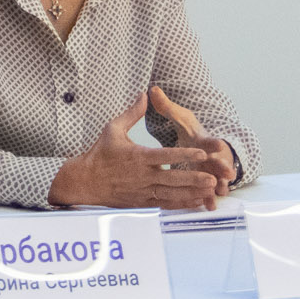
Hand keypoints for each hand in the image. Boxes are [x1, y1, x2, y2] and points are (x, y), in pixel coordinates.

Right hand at [48, 99, 220, 210]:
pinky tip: (196, 201)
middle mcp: (143, 175)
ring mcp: (144, 191)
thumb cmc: (100, 153)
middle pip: (173, 178)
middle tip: (213, 177)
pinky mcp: (143, 202)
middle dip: (194, 178)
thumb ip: (132, 113)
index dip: (185, 155)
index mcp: (138, 157)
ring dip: (192, 192)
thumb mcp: (113, 129)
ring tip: (210, 191)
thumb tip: (144, 95)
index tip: (202, 153)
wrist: (86, 181)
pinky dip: (182, 203)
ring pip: (172, 193)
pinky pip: (166, 204)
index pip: (166, 156)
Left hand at [147, 88, 239, 194]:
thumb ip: (167, 107)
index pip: (210, 140)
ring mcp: (211, 170)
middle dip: (223, 167)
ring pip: (217, 179)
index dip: (214, 142)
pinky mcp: (208, 182)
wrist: (204, 146)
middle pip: (219, 161)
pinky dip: (209, 198)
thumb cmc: (192, 131)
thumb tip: (151, 89)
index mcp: (203, 140)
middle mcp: (211, 156)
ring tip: (219, 193)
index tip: (219, 144)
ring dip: (219, 185)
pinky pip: (209, 191)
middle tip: (227, 172)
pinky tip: (208, 206)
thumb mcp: (181, 117)